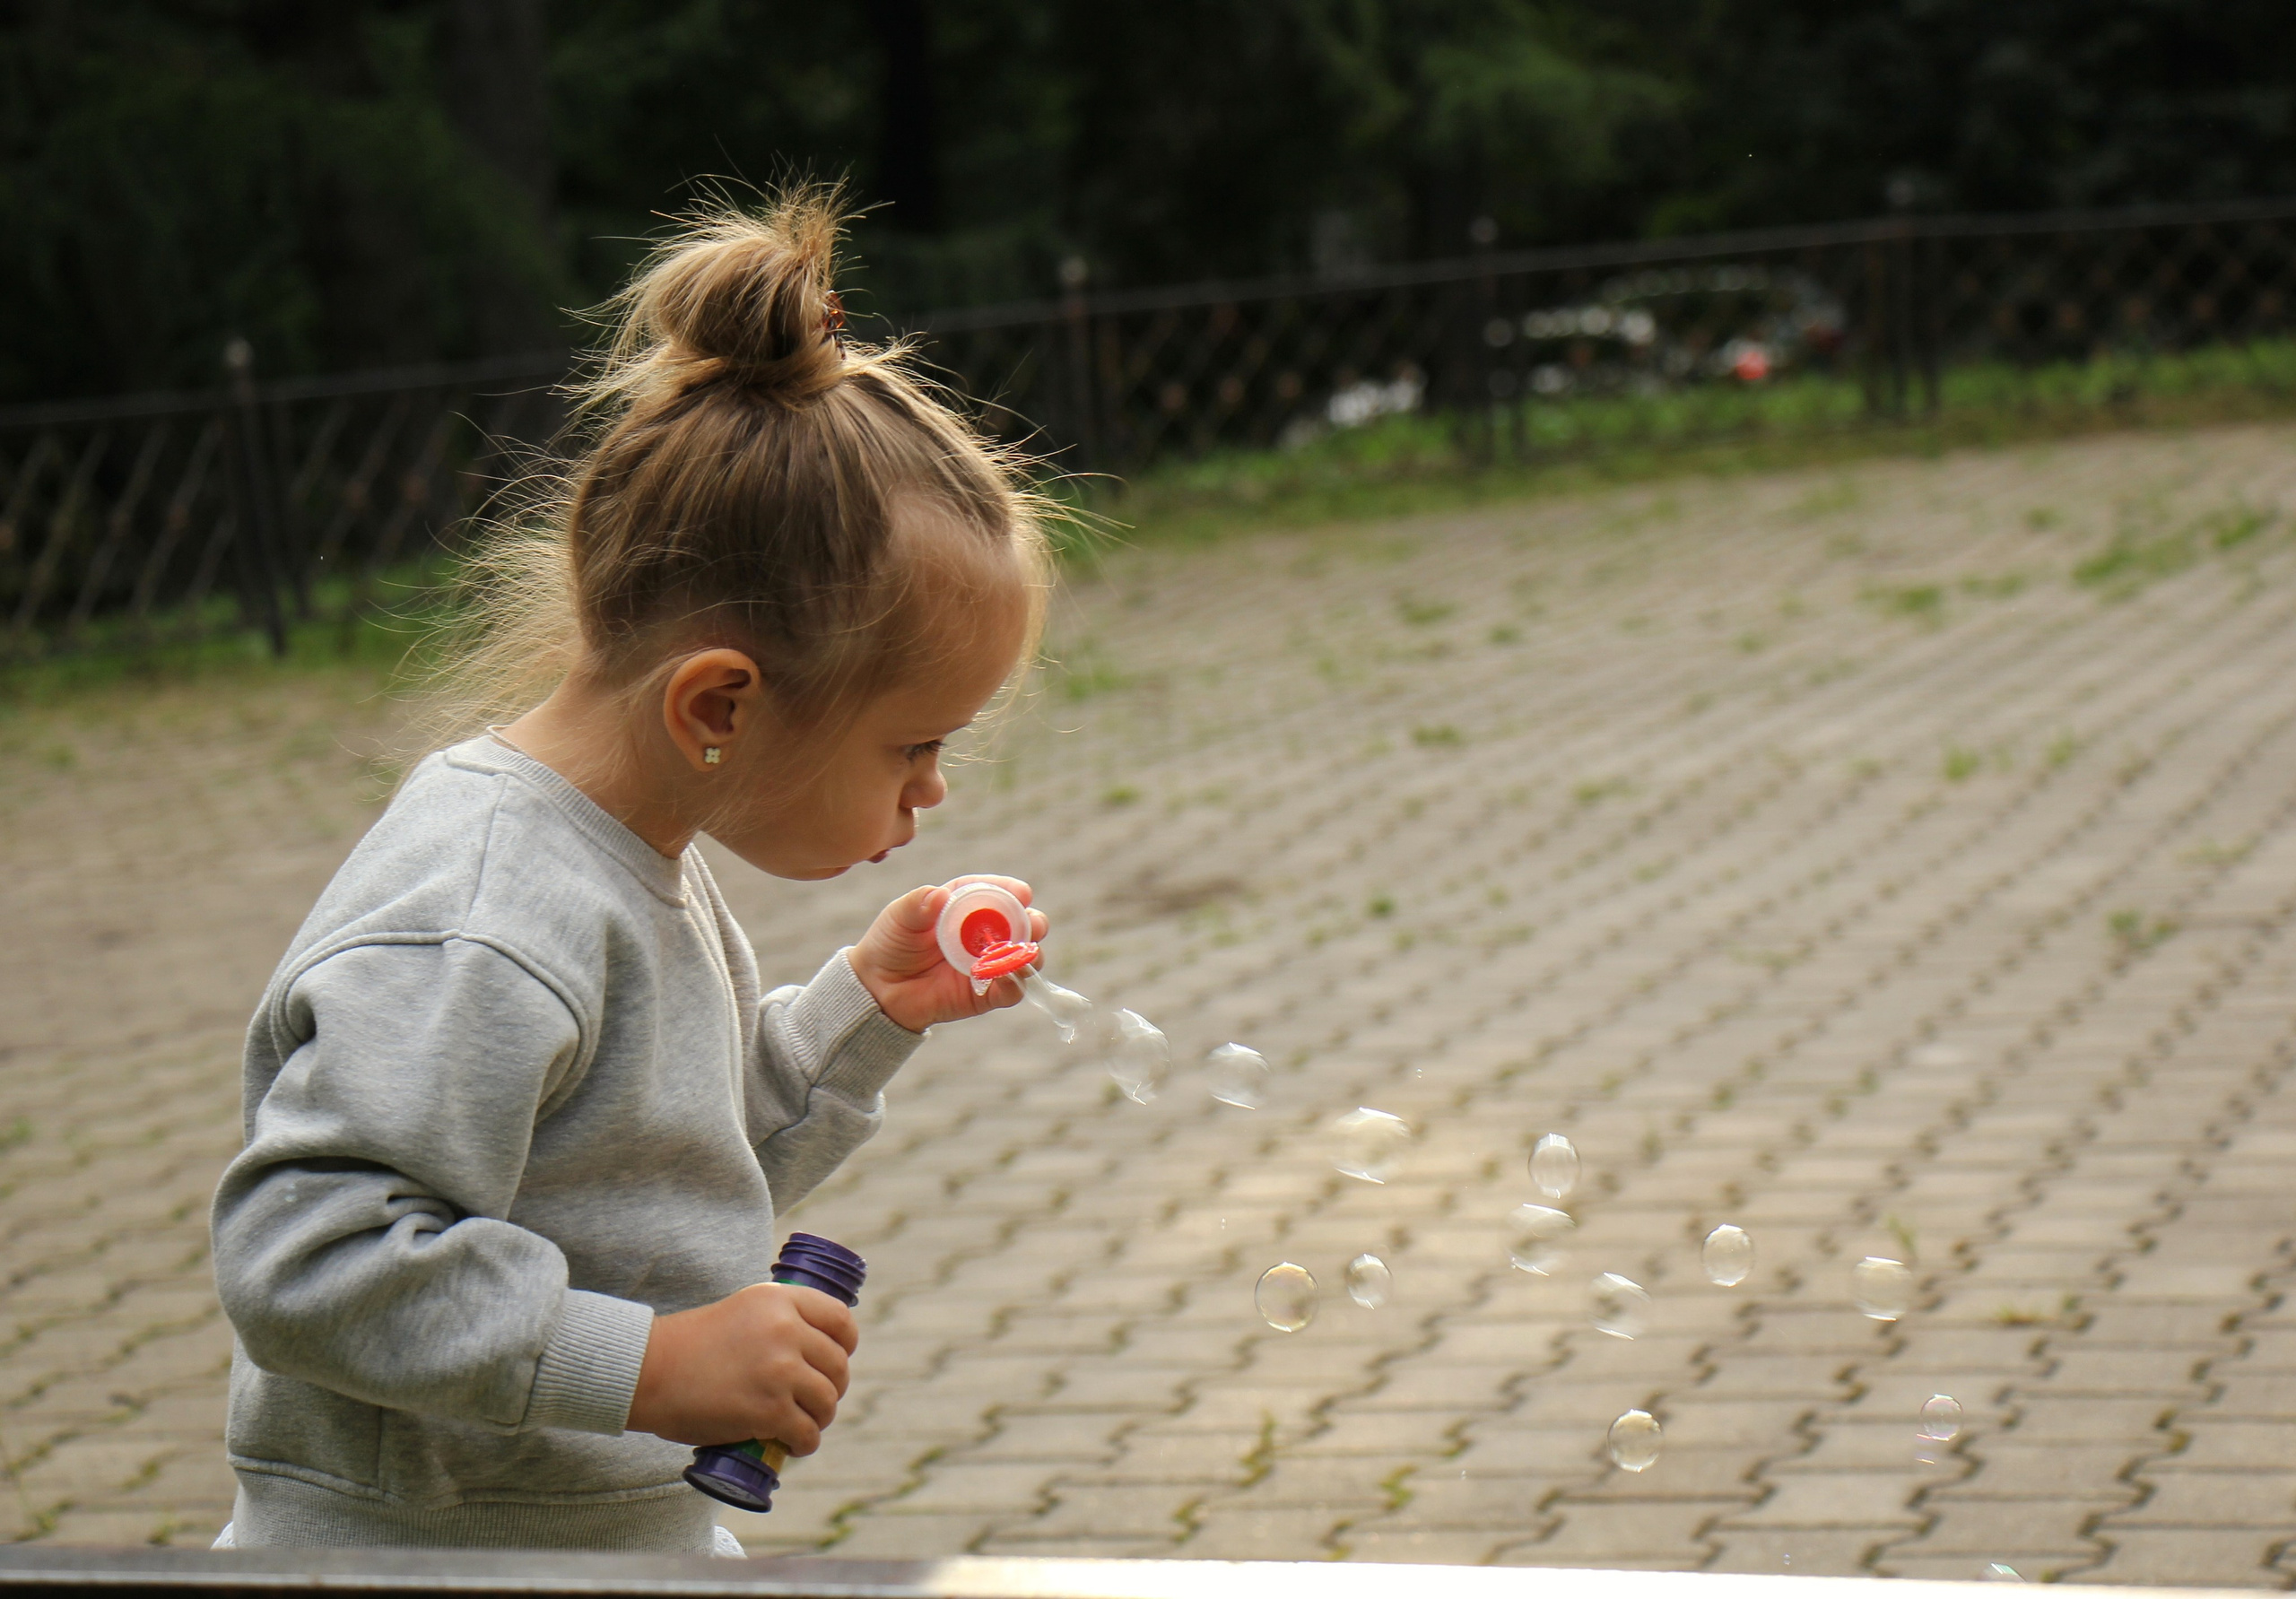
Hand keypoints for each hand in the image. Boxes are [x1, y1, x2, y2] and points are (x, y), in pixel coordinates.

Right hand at [626, 1283, 856, 1451]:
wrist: (649, 1371)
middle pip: (837, 1365)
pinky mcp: (770, 1410)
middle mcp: (786, 1329)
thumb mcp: (742, 1312)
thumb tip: (814, 1347)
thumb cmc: (690, 1345)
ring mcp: (780, 1370)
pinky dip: (804, 1444)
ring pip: (827, 1401)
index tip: (837, 1359)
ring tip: (804, 1424)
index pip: (840, 1320)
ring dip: (820, 1418)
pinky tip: (793, 1445)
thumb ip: (777, 1321)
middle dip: (832, 1387)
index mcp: (780, 1300)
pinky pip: (807, 1433)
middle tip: (814, 1400)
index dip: (845, 1345)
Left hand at [847, 876, 1049, 1032]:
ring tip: (1025, 952)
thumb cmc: (890, 944)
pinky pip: (1010, 990)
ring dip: (1030, 953)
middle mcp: (983, 932)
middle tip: (1034, 924)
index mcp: (965, 905)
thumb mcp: (899, 918)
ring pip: (1023, 957)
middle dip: (1032, 921)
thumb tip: (938, 895)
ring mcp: (987, 963)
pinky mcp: (985, 994)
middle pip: (1020, 923)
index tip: (1022, 893)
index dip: (1011, 891)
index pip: (995, 892)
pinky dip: (1015, 983)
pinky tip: (1007, 977)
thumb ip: (917, 905)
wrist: (877, 989)